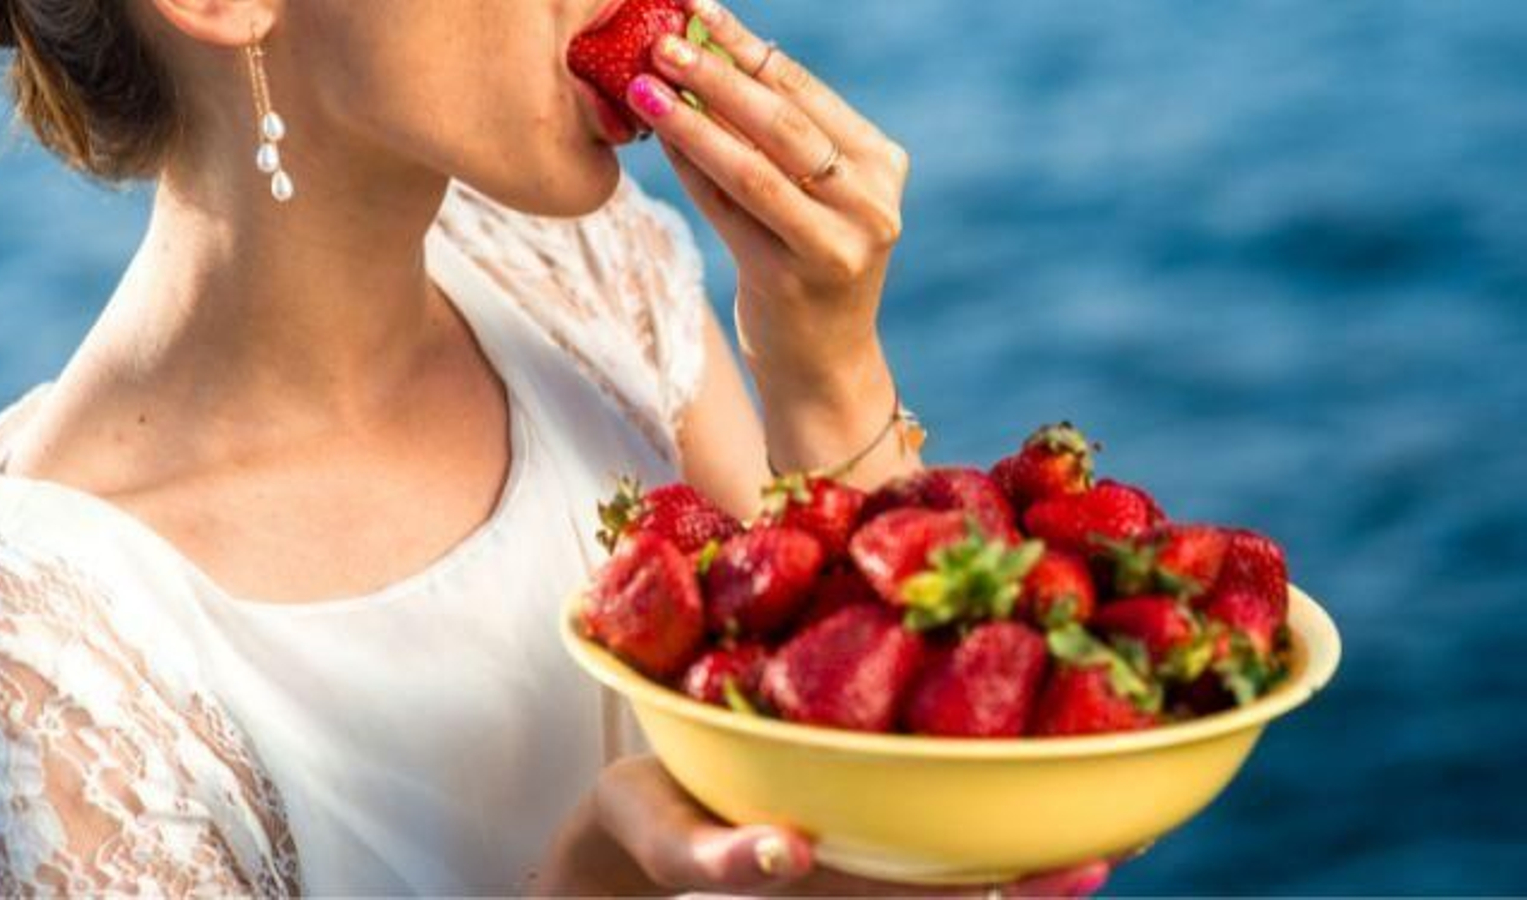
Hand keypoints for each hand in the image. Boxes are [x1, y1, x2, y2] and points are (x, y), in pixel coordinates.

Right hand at [530, 755, 1114, 896]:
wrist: (634, 810)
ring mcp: (868, 821)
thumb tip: (790, 852)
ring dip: (1032, 793)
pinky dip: (982, 741)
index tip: (1087, 866)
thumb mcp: (673, 841)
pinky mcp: (854, 777)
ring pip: (965, 818)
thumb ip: (723, 859)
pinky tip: (1018, 693)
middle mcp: (871, 857)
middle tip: (1139, 818)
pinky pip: (929, 767)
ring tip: (1116, 748)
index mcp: (839, 881)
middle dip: (1055, 846)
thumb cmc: (652, 826)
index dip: (1019, 885)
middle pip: (980, 863)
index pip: (946, 897)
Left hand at [626, 0, 908, 395]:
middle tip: (662, 40)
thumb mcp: (814, 199)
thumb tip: (702, 62)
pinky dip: (690, 172)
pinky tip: (657, 140)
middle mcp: (870, 203)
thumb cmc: (811, 268)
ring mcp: (834, 244)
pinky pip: (727, 211)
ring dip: (692, 121)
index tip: (702, 9)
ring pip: (751, 167)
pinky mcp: (790, 279)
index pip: (807, 91)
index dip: (748, 47)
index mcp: (883, 166)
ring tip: (645, 85)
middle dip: (715, 75)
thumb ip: (776, 141)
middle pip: (781, 123)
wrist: (824, 366)